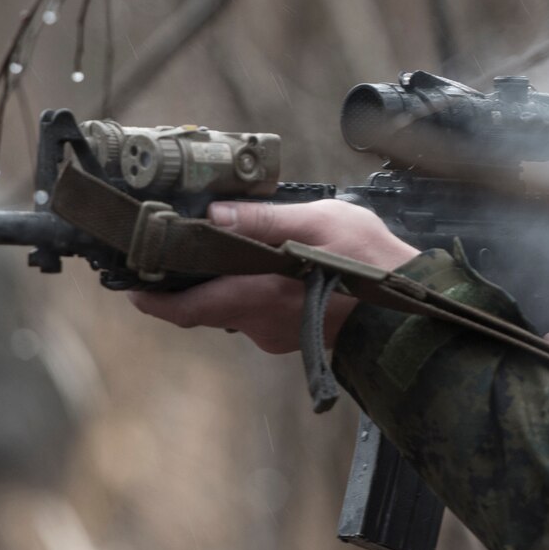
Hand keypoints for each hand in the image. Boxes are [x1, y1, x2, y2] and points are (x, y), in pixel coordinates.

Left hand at [128, 199, 419, 353]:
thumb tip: (214, 214)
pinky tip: (268, 268)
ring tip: (220, 250)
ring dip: (226, 284)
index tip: (129, 287)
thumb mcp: (321, 224)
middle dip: (187, 284)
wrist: (418, 312)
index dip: (153, 301)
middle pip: (208, 307)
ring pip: (236, 309)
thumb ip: (265, 219)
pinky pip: (262, 313)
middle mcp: (262, 324)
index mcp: (258, 297)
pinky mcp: (299, 335)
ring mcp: (280, 335)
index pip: (187, 308)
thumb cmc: (375, 267)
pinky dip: (253, 292)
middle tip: (167, 257)